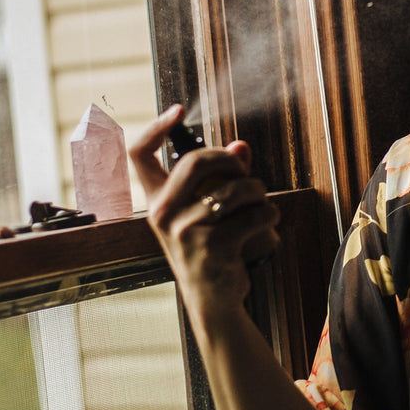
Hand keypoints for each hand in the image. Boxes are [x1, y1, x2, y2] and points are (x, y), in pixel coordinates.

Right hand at [129, 105, 280, 317]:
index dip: (156, 127)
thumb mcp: (208, 210)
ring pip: (235, 189)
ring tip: (261, 204)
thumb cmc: (212, 247)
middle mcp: (162, 214)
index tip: (178, 110)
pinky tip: (268, 221)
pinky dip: (270, 213)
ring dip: (258, 191)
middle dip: (229, 159)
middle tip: (244, 171)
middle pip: (195, 160)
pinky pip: (254, 214)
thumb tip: (242, 146)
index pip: (139, 155)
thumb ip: (223, 176)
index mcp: (156, 201)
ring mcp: (185, 231)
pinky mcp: (213, 247)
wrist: (214, 299)